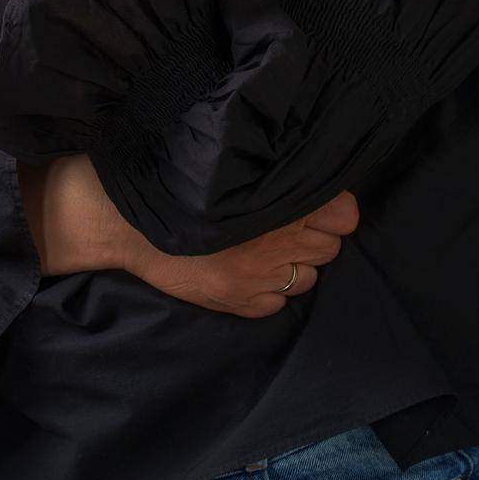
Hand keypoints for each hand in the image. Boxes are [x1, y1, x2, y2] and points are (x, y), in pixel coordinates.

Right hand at [123, 189, 361, 317]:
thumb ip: (273, 180)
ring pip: (310, 278)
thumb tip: (312, 185)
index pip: (343, 214)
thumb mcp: (232, 175)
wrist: (135, 226)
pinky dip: (271, 292)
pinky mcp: (242, 302)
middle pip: (330, 247)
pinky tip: (251, 274)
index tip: (322, 206)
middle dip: (316, 237)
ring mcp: (260, 277)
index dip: (336, 210)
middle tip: (291, 226)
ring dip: (297, 266)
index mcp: (278, 205)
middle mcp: (276, 243)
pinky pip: (278, 304)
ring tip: (271, 250)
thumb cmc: (183, 192)